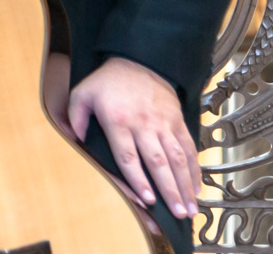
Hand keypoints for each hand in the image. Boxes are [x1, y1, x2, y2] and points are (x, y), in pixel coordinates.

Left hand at [68, 56, 200, 220]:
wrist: (137, 58)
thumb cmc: (107, 81)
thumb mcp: (82, 93)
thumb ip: (76, 118)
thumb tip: (76, 141)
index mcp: (118, 120)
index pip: (129, 156)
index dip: (138, 180)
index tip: (148, 200)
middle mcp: (144, 123)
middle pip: (158, 162)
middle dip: (169, 190)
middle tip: (178, 213)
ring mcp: (163, 122)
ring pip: (177, 157)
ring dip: (185, 184)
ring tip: (191, 208)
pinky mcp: (177, 119)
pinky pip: (188, 146)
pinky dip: (194, 167)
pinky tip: (196, 186)